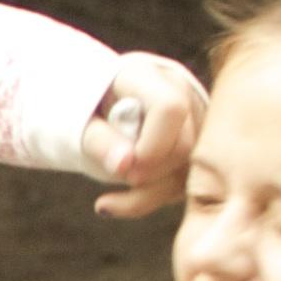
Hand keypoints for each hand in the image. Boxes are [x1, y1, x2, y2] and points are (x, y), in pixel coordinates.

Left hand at [84, 53, 207, 218]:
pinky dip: (150, 200)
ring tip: (108, 200)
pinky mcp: (197, 149)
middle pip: (185, 145)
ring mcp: (196, 122)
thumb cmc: (87, 113)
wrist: (96, 110)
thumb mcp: (82, 125)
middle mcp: (183, 94)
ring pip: (189, 171)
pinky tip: (115, 204)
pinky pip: (183, 185)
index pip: (170, 108)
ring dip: (147, 194)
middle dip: (148, 173)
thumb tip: (124, 164)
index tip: (124, 166)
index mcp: (150, 76)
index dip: (151, 146)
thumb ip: (100, 141)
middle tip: (116, 176)